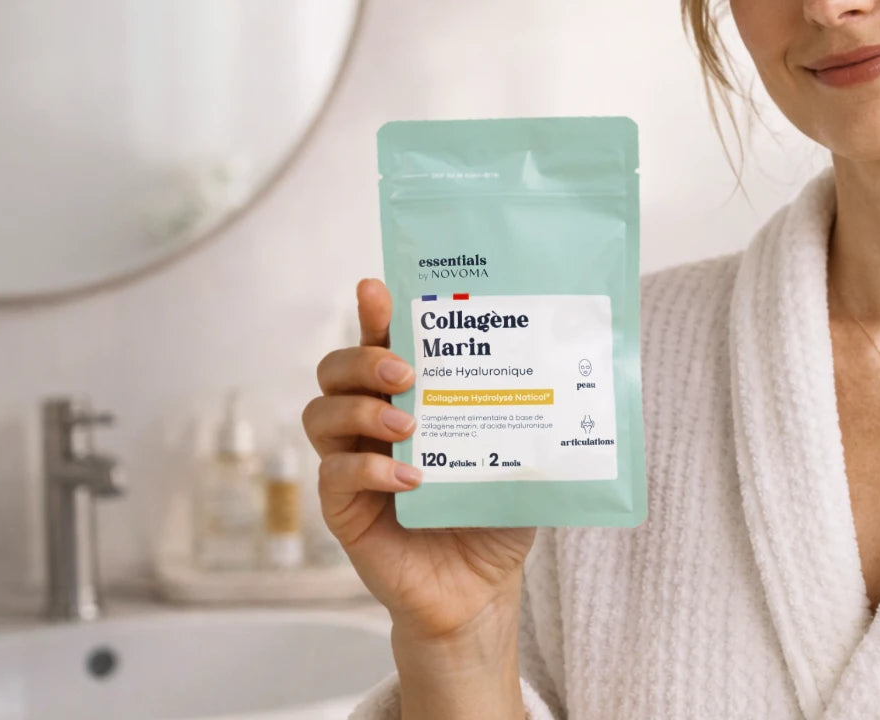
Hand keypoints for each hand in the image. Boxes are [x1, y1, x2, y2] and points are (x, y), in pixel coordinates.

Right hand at [305, 279, 535, 643]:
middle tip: (407, 371)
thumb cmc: (491, 517)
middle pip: (335, 370)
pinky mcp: (343, 509)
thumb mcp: (514, 459)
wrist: (480, 590)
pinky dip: (368, 470)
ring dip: (361, 411)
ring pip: (321, 414)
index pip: (379, 344)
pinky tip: (409, 479)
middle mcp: (368, 425)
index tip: (378, 290)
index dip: (374, 313)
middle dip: (364, 358)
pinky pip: (334, 475)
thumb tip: (558, 369)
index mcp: (405, 400)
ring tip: (407, 425)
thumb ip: (519, 417)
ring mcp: (350, 465)